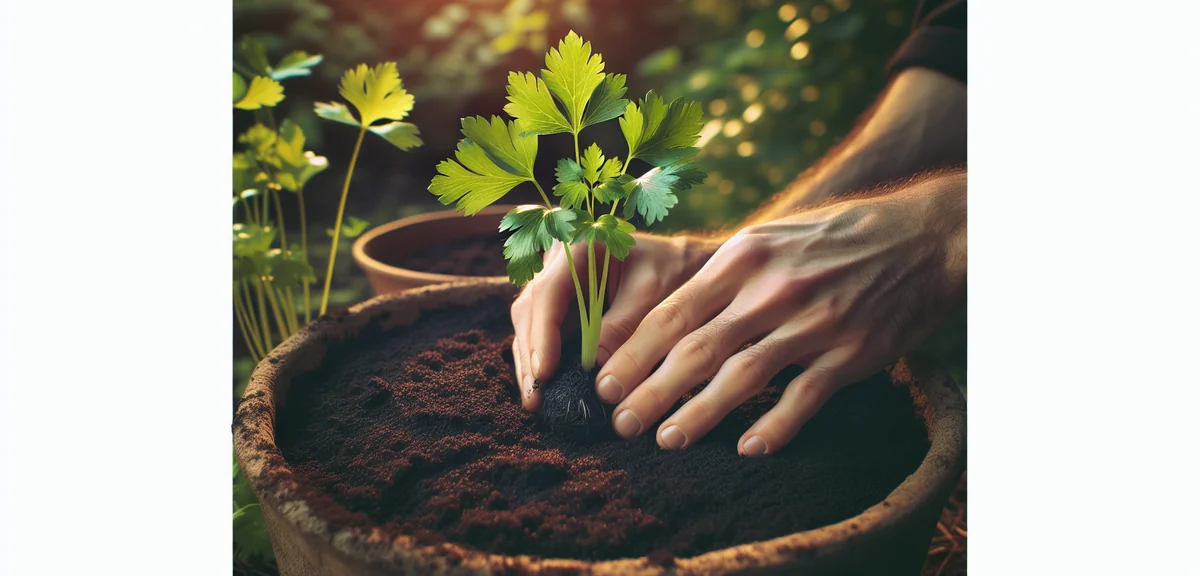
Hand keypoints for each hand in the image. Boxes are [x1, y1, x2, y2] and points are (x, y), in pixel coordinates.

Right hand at [511, 232, 719, 410]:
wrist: (683, 263)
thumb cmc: (672, 272)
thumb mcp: (654, 296)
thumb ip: (623, 327)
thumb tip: (591, 365)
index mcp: (580, 244)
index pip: (549, 291)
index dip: (543, 334)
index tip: (544, 372)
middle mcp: (559, 259)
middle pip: (530, 309)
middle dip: (530, 355)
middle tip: (535, 397)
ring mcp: (555, 280)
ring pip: (529, 322)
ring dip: (530, 362)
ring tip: (535, 400)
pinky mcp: (560, 302)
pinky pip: (541, 331)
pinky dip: (542, 359)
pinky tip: (544, 388)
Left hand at [597, 171, 966, 454]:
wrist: (921, 236)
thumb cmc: (833, 240)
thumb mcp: (771, 238)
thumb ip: (723, 277)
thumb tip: (665, 317)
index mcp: (744, 257)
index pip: (674, 311)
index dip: (634, 352)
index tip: (603, 382)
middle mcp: (773, 289)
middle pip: (697, 348)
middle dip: (650, 390)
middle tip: (619, 423)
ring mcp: (813, 321)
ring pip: (742, 376)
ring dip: (699, 413)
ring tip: (667, 441)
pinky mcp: (851, 351)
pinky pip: (804, 397)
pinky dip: (774, 427)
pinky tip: (747, 449)